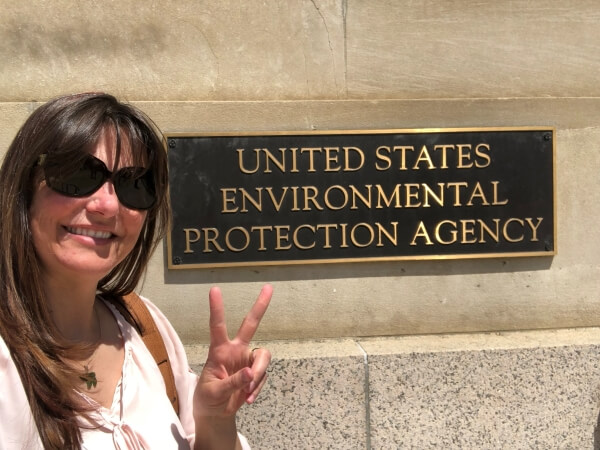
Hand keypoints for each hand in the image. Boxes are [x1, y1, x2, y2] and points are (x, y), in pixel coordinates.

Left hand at [193, 284, 271, 419]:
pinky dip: (256, 388)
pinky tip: (247, 399)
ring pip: (263, 357)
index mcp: (219, 351)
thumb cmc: (208, 399)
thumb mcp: (214, 393)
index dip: (217, 308)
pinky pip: (262, 376)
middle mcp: (235, 350)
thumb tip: (250, 373)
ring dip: (258, 374)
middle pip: (250, 324)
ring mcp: (247, 361)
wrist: (216, 415)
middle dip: (260, 306)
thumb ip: (232, 382)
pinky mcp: (256, 373)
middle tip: (269, 287)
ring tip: (247, 392)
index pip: (217, 326)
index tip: (214, 289)